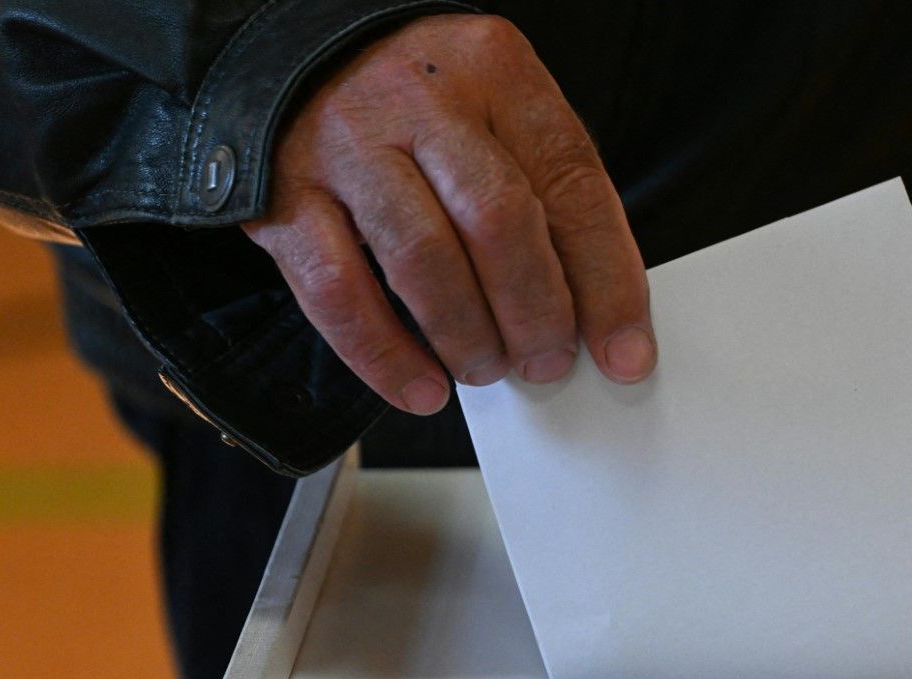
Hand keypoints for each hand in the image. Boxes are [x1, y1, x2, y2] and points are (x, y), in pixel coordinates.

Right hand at [243, 14, 652, 415]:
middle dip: (536, 313)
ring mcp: (347, 144)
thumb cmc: (423, 106)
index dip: (607, 280)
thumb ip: (549, 199)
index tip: (624, 350)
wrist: (296, 57)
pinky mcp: (287, 195)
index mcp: (496, 71)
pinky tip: (421, 388)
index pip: (572, 183)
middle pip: (499, 220)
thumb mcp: (501, 118)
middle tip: (548, 362)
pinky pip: (338, 291)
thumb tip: (597, 317)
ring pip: (422, 258)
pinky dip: (385, 356)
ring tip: (488, 368)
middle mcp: (420, 99)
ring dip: (467, 336)